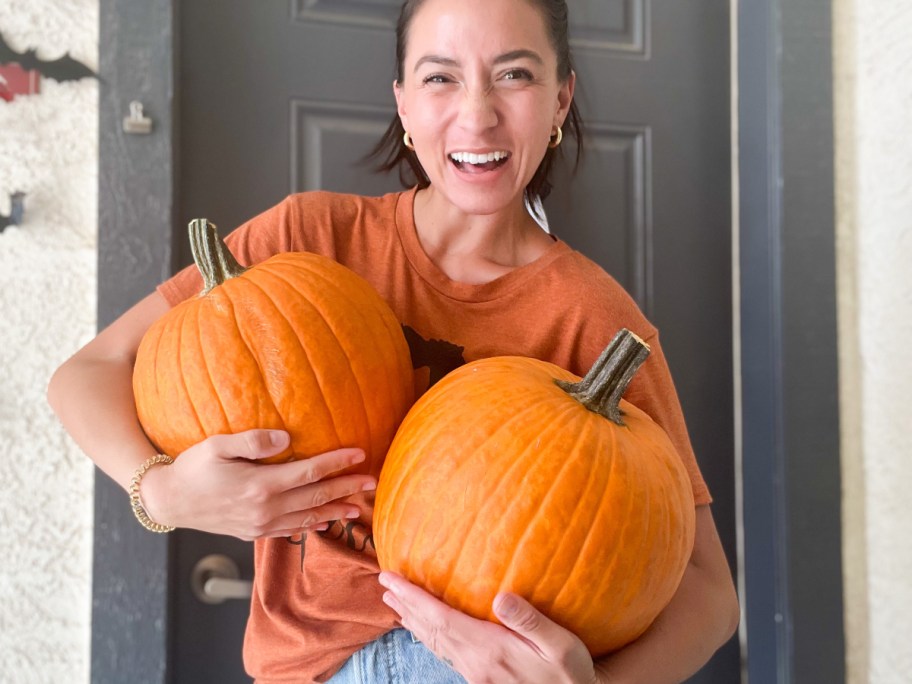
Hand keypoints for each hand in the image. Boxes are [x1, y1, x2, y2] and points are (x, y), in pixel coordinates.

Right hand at [141, 429, 375, 539]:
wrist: (168, 502)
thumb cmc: (192, 467)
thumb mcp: (217, 445)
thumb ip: (253, 440)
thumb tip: (287, 437)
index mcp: (261, 485)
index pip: (310, 472)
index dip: (337, 462)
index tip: (359, 453)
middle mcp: (266, 508)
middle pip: (316, 497)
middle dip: (347, 488)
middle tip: (373, 481)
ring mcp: (261, 524)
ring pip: (308, 517)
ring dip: (336, 511)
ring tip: (359, 507)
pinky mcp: (254, 533)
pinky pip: (291, 530)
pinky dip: (312, 525)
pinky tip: (325, 522)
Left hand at [378, 572, 599, 683]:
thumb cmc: (570, 675)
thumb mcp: (561, 647)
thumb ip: (530, 621)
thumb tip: (501, 596)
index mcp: (489, 649)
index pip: (441, 618)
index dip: (413, 597)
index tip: (391, 578)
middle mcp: (474, 662)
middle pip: (430, 630)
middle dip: (406, 605)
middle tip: (384, 583)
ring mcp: (474, 673)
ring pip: (434, 643)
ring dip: (412, 620)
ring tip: (395, 603)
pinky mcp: (479, 679)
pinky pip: (444, 652)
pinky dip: (429, 635)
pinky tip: (427, 630)